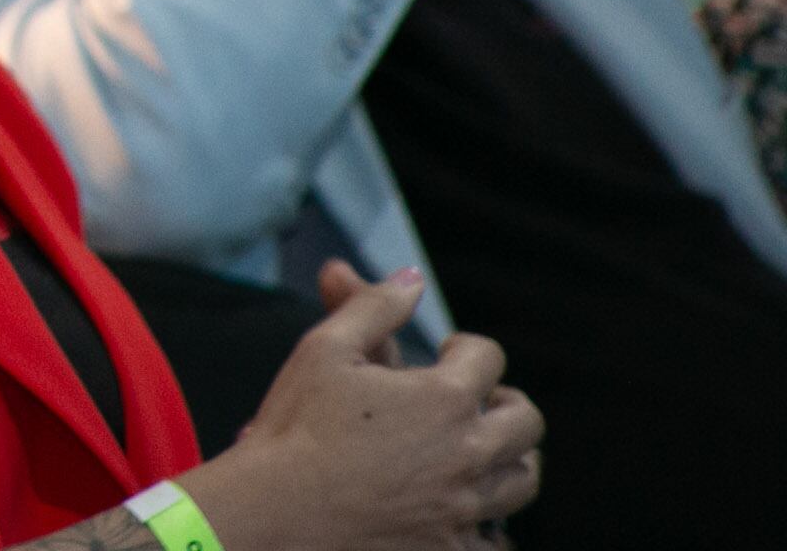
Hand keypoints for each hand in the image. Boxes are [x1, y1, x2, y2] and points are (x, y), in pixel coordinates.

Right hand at [176, 266, 541, 550]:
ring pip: (522, 480)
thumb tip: (412, 278)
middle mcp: (469, 453)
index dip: (466, 346)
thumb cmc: (295, 426)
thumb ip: (374, 307)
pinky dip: (488, 525)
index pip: (488, 356)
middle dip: (506, 402)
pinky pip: (497, 542)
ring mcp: (464, 508)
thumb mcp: (325, 349)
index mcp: (444, 397)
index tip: (446, 351)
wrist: (274, 513)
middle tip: (476, 402)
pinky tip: (460, 511)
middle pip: (527, 421)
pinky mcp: (450, 550)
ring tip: (477, 451)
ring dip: (507, 458)